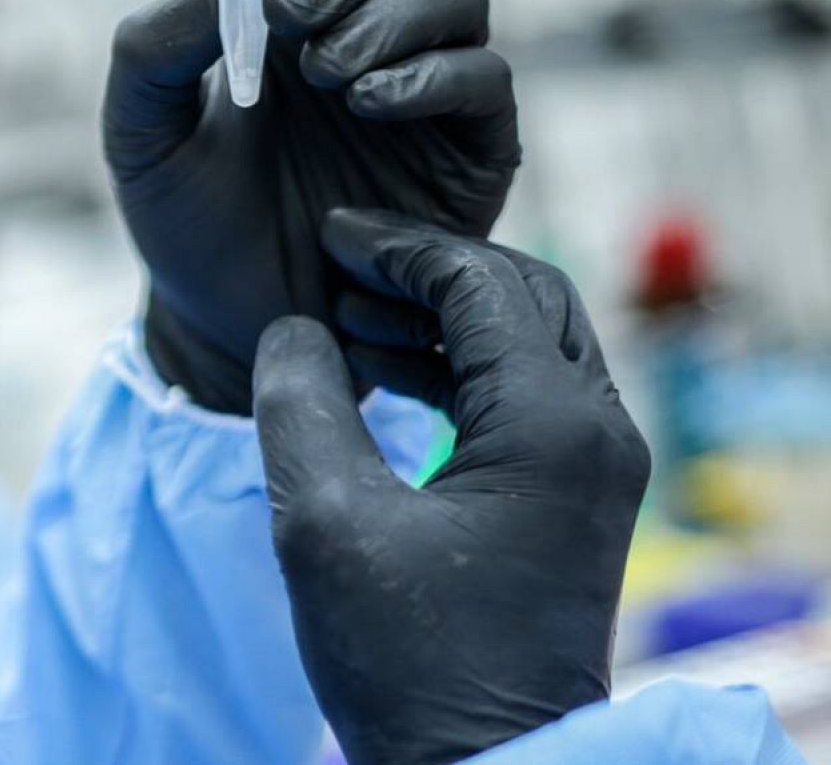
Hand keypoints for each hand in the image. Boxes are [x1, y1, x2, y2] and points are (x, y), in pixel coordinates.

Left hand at [104, 0, 520, 412]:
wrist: (227, 329)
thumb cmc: (185, 228)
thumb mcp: (138, 134)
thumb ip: (155, 47)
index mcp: (284, 22)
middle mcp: (361, 41)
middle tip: (288, 18)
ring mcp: (421, 95)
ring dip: (393, 16)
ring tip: (329, 75)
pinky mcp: (467, 154)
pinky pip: (484, 81)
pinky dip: (434, 75)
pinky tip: (371, 104)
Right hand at [252, 209, 649, 763]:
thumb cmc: (406, 657)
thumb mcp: (324, 520)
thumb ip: (298, 403)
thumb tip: (294, 330)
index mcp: (553, 425)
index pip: (483, 282)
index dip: (399, 246)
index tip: (327, 235)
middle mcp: (597, 431)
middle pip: (523, 295)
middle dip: (428, 268)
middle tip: (341, 263)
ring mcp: (594, 466)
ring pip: (526, 341)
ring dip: (439, 317)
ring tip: (348, 316)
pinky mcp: (574, 497)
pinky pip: (523, 393)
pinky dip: (457, 367)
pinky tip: (383, 372)